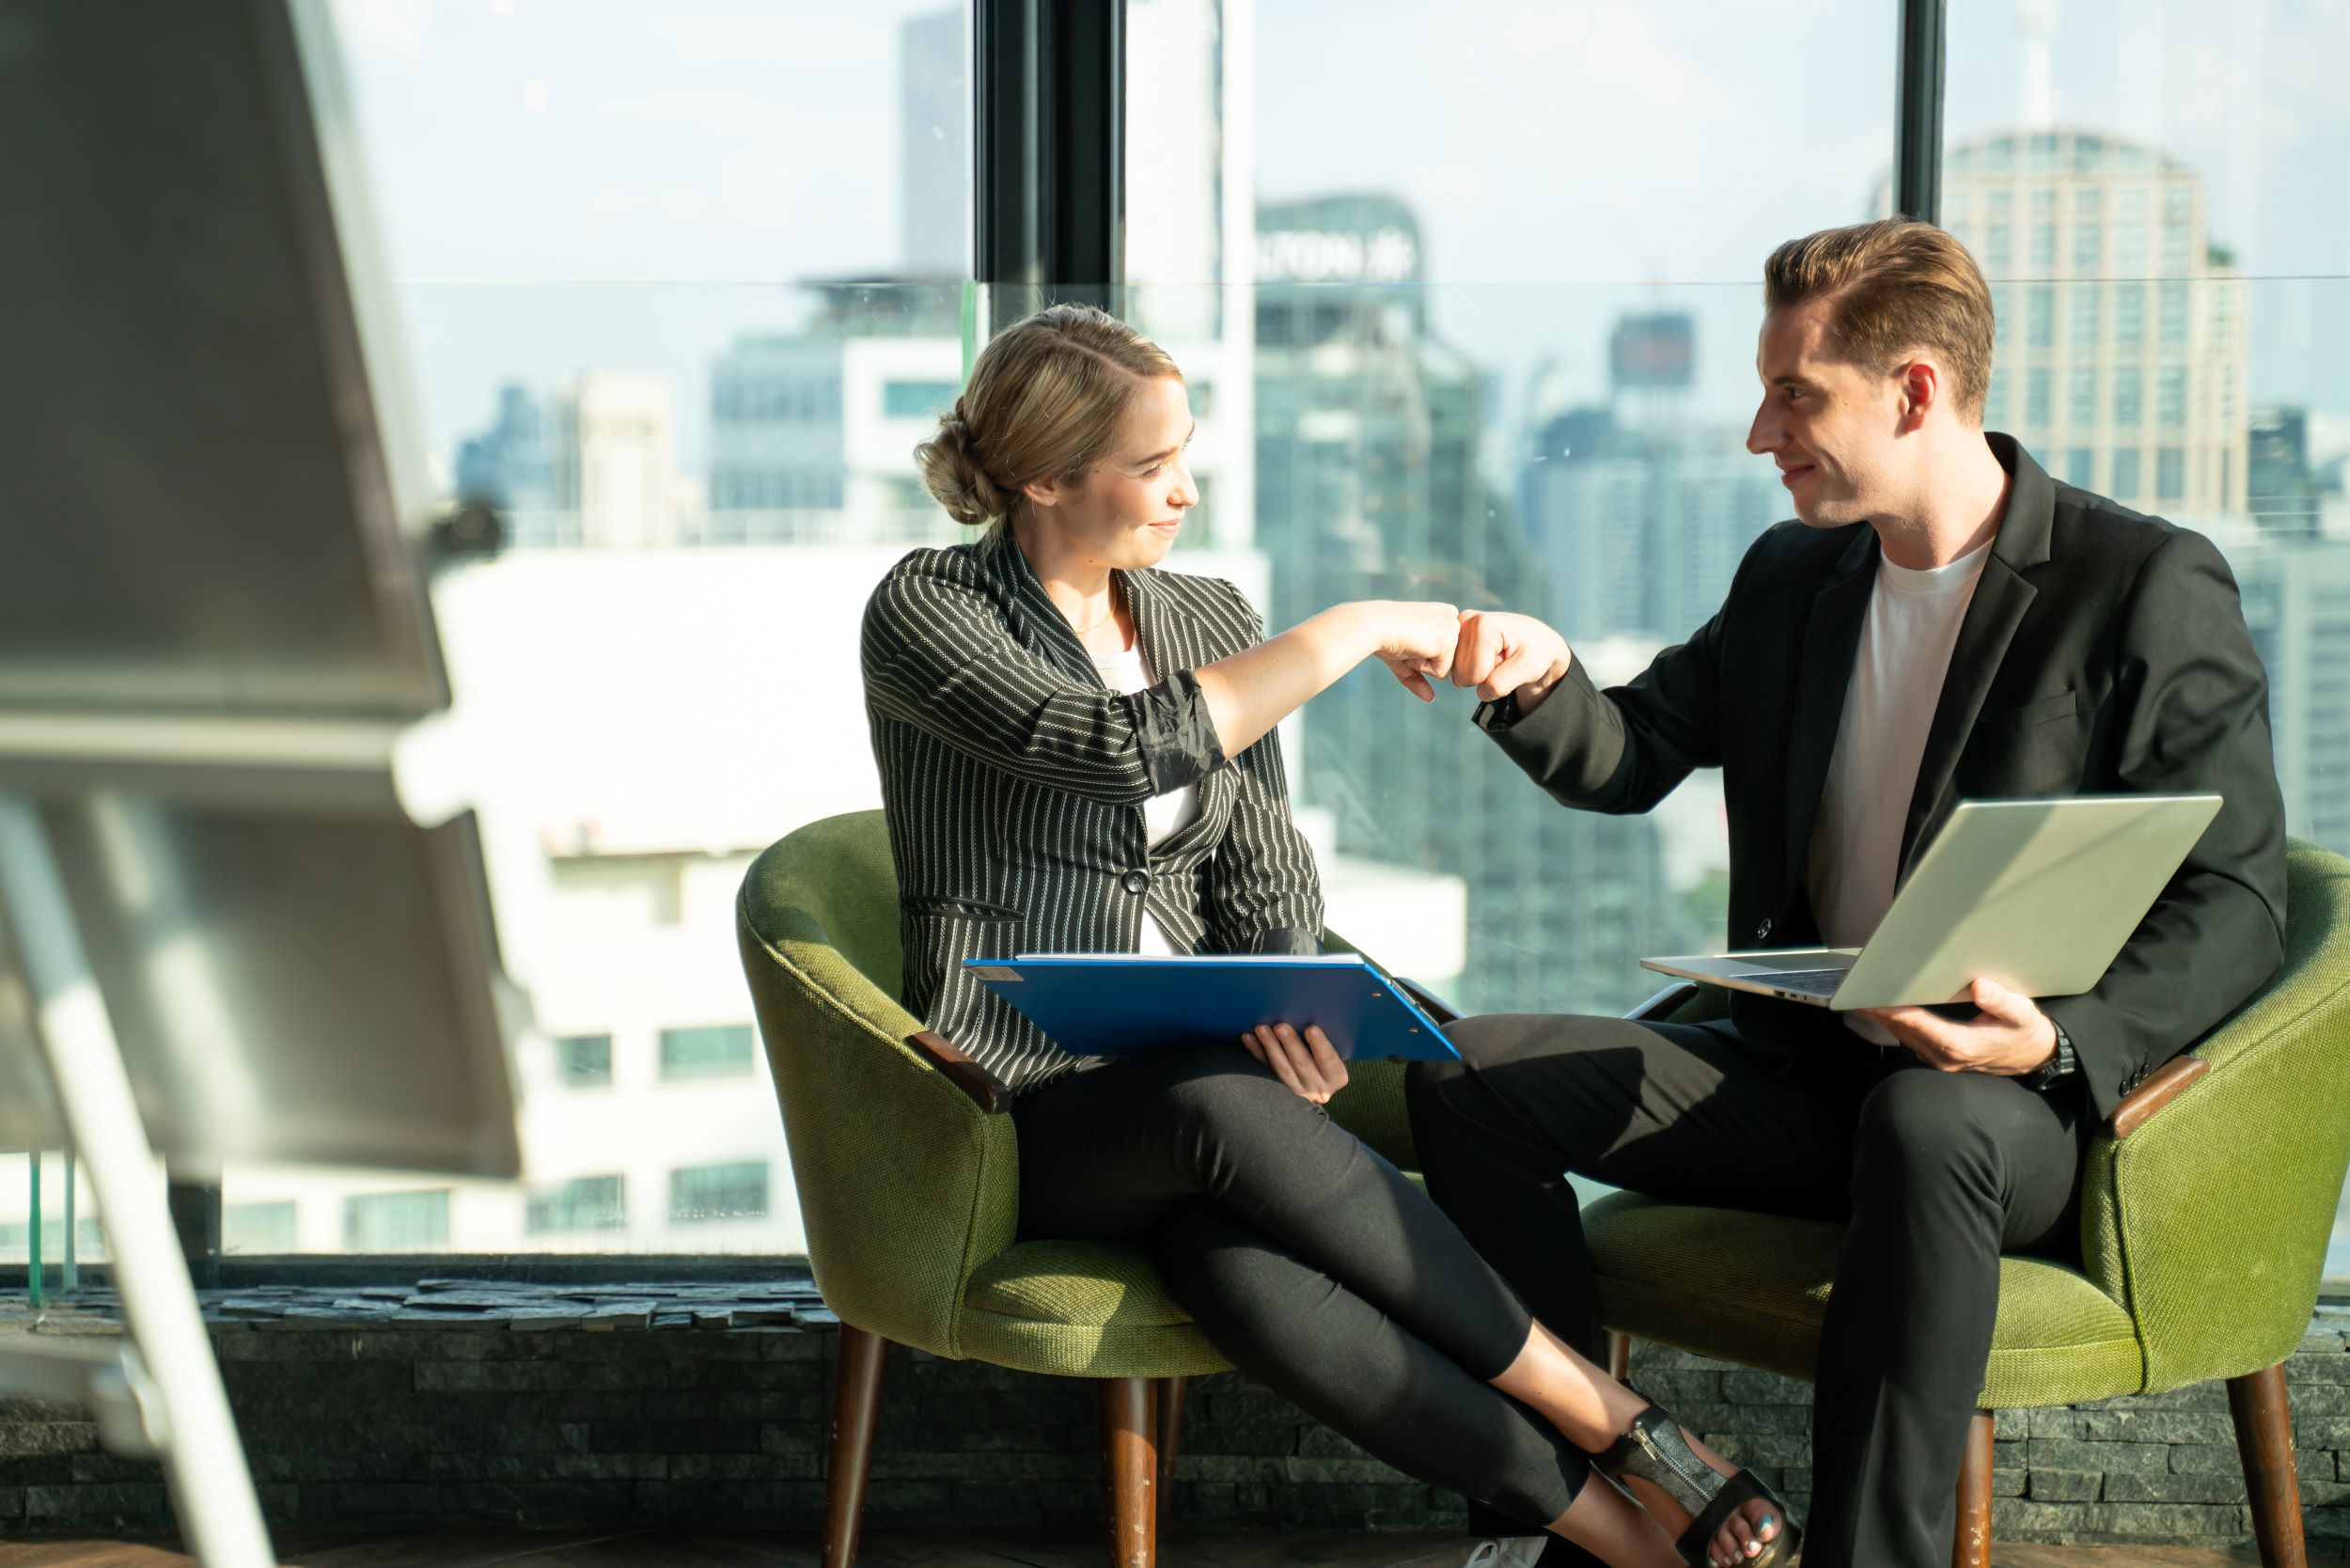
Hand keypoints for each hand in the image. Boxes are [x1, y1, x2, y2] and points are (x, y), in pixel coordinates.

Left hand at [1237, 1022, 1348, 1102]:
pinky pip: (1265, 1068)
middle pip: (1302, 1064)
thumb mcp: (1337, 1053)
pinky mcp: (1279, 1087)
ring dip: (1270, 1046)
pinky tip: (1247, 1037)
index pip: (1328, 1061)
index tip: (1311, 1028)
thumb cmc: (1329, 1058)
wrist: (1320, 1084)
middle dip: (1290, 1044)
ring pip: (1282, 1069)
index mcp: (1336, 1077)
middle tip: (1280, 1026)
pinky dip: (1256, 1052)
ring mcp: (1297, 1089)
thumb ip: (1329, 1039)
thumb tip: (1313, 1011)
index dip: (1320, 1045)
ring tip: (1261, 1028)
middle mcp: (1318, 1087)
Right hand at [1361, 600, 1459, 700]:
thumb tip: (1430, 699)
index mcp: (1445, 614)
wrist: (1374, 626)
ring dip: (1423, 664)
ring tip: (1410, 644)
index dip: (1422, 653)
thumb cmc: (1386, 636)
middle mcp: (1453, 617)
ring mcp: (1452, 628)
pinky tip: (1413, 648)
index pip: (1444, 650)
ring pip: (1445, 667)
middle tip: (1408, 642)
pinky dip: (1423, 667)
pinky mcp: (1448, 642)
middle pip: (1447, 660)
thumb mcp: (1404, 658)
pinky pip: (1441, 673)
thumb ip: (1418, 677)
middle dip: (1424, 660)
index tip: (1408, 636)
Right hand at [1452, 610, 1573, 712]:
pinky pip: (1455, 671)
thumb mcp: (1528, 669)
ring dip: (1479, 673)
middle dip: (1485, 675)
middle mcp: (1464, 621)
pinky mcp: (1453, 638)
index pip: (1475, 675)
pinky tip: (1485, 656)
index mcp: (1482, 624)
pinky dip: (1472, 670)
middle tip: (1503, 659)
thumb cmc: (1536, 652)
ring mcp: (1457, 629)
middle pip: (1462, 676)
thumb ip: (1500, 683)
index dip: (1495, 677)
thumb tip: (1478, 691)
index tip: (1509, 659)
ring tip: (1497, 657)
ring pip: (1457, 676)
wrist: (1536, 641)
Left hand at [1856, 978, 2057, 1075]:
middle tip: (1853, 985)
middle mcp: (1943, 1056)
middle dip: (1877, 1008)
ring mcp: (1938, 1058)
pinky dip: (1894, 1020)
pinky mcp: (1936, 1055)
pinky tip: (1884, 1004)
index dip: (1892, 1010)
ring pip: (1901, 1034)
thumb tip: (1980, 987)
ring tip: (1859, 990)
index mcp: (1960, 1045)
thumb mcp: (2022, 1014)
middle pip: (1902, 1029)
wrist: (2033, 1055)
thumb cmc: (2025, 1032)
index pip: (1917, 1024)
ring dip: (1882, 1014)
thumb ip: (2001, 1001)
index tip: (1870, 996)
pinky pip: (1908, 1037)